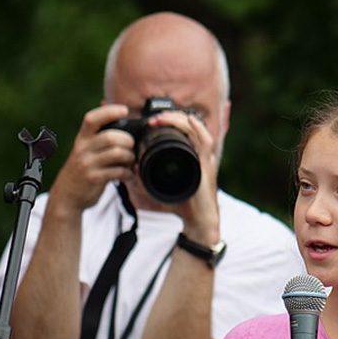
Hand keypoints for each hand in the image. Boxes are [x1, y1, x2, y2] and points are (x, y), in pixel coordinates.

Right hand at [50, 104, 135, 214]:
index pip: (92, 119)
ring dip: (130, 158)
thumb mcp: (85, 150)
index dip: (109, 112)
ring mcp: (87, 164)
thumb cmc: (82, 169)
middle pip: (111, 137)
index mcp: (82, 138)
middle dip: (128, 141)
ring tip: (131, 163)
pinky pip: (118, 172)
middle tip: (132, 148)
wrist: (67, 195)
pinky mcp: (94, 178)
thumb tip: (123, 121)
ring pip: (117, 153)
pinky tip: (128, 175)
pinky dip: (128, 173)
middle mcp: (83, 148)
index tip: (124, 110)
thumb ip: (100, 138)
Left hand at [144, 109, 220, 244]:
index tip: (151, 122)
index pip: (182, 131)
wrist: (197, 220)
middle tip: (155, 118)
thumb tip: (130, 171)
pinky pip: (205, 142)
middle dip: (172, 117)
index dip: (169, 121)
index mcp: (189, 157)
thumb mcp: (158, 190)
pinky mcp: (207, 165)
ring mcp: (205, 159)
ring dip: (180, 120)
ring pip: (197, 129)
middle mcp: (199, 154)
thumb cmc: (181, 206)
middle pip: (189, 125)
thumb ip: (144, 181)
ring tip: (164, 118)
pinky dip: (197, 130)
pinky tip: (188, 122)